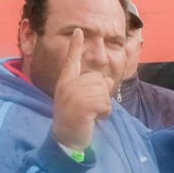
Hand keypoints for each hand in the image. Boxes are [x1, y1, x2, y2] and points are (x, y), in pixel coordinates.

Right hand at [51, 28, 114, 152]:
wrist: (67, 142)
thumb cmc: (77, 122)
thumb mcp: (82, 101)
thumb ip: (93, 88)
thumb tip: (107, 80)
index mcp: (66, 83)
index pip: (71, 61)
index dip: (75, 46)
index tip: (79, 30)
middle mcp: (68, 86)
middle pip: (99, 80)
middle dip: (102, 96)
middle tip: (89, 110)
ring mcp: (73, 95)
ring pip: (104, 92)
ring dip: (103, 106)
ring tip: (90, 116)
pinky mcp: (82, 105)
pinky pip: (105, 104)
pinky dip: (105, 114)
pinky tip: (93, 120)